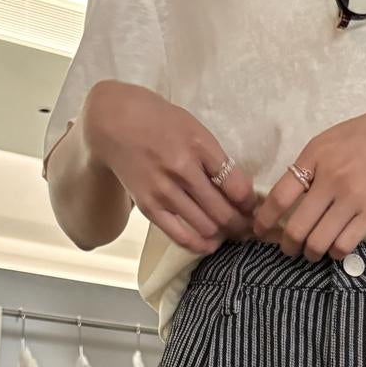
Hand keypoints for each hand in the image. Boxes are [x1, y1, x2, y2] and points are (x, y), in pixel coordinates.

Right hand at [82, 81, 257, 255]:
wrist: (114, 122)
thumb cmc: (159, 121)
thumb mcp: (193, 128)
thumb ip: (216, 158)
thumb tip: (240, 192)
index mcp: (198, 145)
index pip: (236, 186)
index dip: (249, 203)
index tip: (251, 207)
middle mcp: (182, 169)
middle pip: (223, 212)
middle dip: (240, 224)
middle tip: (246, 228)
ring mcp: (164, 191)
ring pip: (206, 227)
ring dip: (223, 235)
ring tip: (229, 234)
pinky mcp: (150, 207)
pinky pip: (181, 237)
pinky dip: (200, 245)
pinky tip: (210, 244)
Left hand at [252, 92, 365, 260]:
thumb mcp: (332, 139)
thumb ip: (310, 165)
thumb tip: (287, 196)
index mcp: (315, 156)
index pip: (279, 195)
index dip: (265, 220)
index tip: (258, 232)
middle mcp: (331, 178)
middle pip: (295, 228)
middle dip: (287, 246)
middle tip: (288, 250)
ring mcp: (352, 198)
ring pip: (318, 243)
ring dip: (310, 254)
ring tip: (312, 253)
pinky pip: (344, 246)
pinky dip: (334, 253)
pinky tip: (335, 248)